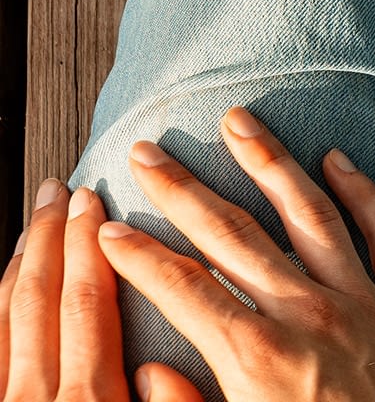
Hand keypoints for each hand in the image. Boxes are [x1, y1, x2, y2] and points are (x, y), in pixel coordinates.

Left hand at [0, 177, 130, 400]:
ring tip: (35, 223)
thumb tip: (159, 370)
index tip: (91, 203)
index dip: (87, 245)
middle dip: (50, 236)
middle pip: (39, 298)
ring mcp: (2, 401)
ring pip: (3, 317)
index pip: (87, 302)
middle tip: (57, 193)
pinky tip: (7, 286)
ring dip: (21, 263)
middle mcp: (35, 398)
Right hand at [95, 109, 374, 401]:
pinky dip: (363, 192)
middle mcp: (310, 316)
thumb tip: (147, 371)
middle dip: (183, 190)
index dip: (139, 256)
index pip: (183, 288)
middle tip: (148, 151)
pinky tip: (337, 160)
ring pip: (310, 214)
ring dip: (270, 163)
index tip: (106, 227)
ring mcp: (365, 304)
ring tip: (239, 120)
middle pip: (234, 235)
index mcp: (258, 359)